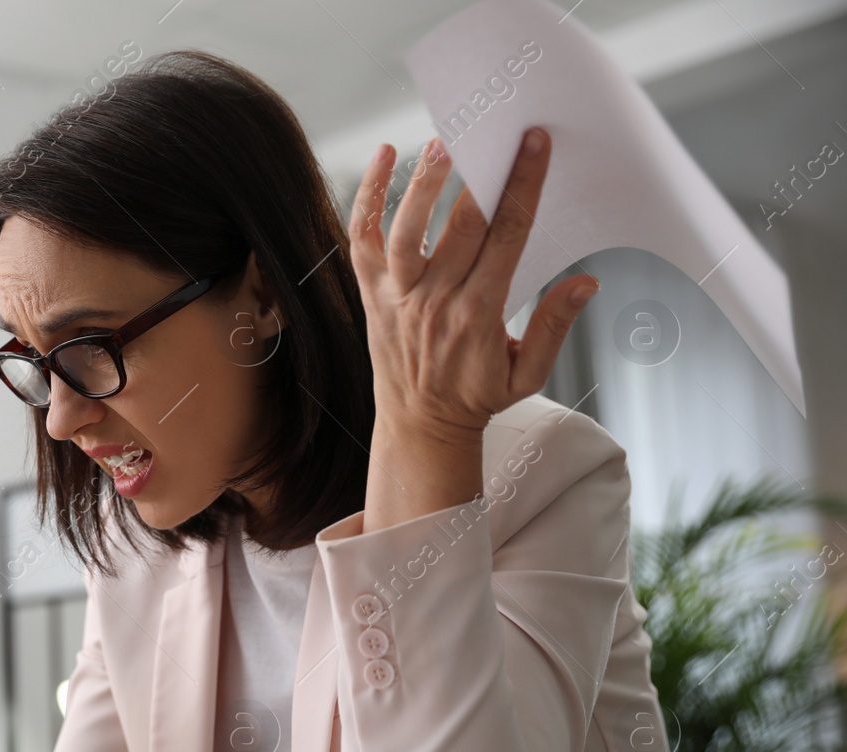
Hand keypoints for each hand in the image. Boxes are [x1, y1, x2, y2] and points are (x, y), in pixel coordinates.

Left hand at [348, 126, 597, 442]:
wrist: (419, 426)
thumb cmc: (476, 396)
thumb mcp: (529, 374)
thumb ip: (555, 327)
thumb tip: (586, 282)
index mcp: (479, 314)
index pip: (506, 237)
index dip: (522, 187)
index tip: (535, 145)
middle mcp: (435, 300)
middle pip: (461, 225)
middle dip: (482, 174)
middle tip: (496, 129)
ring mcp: (397, 296)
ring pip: (406, 230)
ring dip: (423, 183)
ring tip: (443, 142)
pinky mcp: (371, 293)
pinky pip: (361, 239)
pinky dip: (367, 198)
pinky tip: (382, 156)